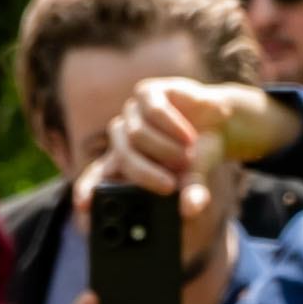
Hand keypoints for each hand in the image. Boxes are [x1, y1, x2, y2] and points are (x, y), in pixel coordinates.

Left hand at [99, 73, 292, 208]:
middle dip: (147, 175)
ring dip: (167, 148)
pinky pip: (154, 112)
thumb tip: (189, 210)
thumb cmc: (199, 156)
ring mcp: (132, 114)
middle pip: (122, 157)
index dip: (87, 189)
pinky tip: (188, 134)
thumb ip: (190, 195)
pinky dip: (175, 127)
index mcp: (124, 163)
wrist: (219, 122)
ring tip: (187, 152)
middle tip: (170, 186)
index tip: (83, 205)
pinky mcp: (146, 93)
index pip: (95, 176)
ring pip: (136, 134)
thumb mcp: (194, 180)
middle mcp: (122, 138)